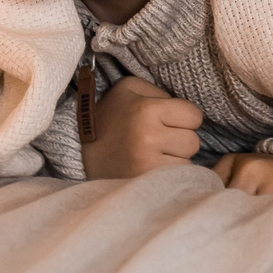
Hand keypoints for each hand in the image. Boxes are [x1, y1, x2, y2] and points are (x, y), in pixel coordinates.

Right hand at [82, 76, 202, 177]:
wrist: (77, 148)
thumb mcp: (131, 89)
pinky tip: (152, 167)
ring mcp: (145, 165)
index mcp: (147, 110)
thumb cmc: (111, 115)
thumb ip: (161, 92)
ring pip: (187, 163)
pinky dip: (168, 174)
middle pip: (193, 142)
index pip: (195, 116)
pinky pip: (174, 180)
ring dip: (175, 159)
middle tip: (161, 139)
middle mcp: (148, 138)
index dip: (185, 117)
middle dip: (181, 139)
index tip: (170, 120)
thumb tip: (187, 111)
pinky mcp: (142, 184)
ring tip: (154, 154)